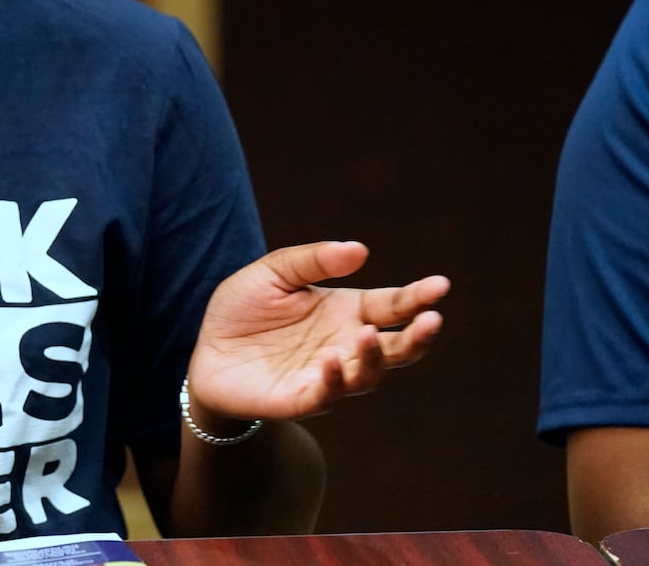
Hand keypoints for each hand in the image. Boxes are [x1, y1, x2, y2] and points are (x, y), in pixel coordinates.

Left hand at [188, 240, 448, 422]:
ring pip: (369, 375)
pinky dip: (332, 380)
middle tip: (432, 319)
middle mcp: (346, 344)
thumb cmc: (244, 310)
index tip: (441, 285)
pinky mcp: (302, 399)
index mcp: (347, 310)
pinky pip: (327, 396)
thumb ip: (312, 260)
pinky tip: (329, 360)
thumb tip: (360, 250)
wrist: (206, 351)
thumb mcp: (272, 273)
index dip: (418, 296)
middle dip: (417, 336)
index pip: (393, 305)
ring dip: (373, 358)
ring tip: (366, 334)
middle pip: (396, 347)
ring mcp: (328, 375)